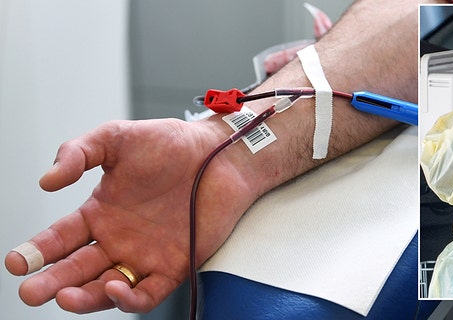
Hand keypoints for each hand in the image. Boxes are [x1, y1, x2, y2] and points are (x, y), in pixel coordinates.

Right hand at [4, 118, 258, 312]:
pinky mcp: (174, 266)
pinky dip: (129, 298)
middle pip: (78, 269)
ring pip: (106, 287)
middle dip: (52, 282)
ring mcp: (145, 255)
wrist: (220, 153)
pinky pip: (147, 293)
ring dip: (84, 297)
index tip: (17, 261)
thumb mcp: (116, 138)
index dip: (37, 251)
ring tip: (64, 297)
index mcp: (101, 212)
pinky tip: (114, 288)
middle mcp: (118, 238)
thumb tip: (45, 181)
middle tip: (31, 291)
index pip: (61, 239)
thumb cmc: (171, 144)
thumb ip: (78, 152)